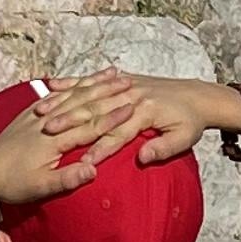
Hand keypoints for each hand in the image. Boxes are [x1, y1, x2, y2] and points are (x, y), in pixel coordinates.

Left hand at [0, 82, 126, 207]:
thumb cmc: (12, 184)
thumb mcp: (40, 188)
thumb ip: (67, 178)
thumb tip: (94, 170)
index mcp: (54, 139)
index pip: (90, 125)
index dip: (112, 118)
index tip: (132, 108)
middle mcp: (48, 120)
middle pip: (84, 103)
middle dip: (108, 93)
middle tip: (130, 83)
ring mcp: (38, 113)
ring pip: (72, 93)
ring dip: (94, 83)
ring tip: (113, 74)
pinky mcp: (30, 111)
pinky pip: (56, 92)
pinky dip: (72, 84)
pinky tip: (81, 79)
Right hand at [35, 68, 240, 170]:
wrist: (198, 96)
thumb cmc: (190, 122)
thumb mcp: (185, 139)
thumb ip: (163, 148)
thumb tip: (142, 157)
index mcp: (146, 111)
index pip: (117, 134)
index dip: (100, 149)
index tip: (81, 162)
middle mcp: (132, 94)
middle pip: (95, 111)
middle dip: (71, 123)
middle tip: (48, 134)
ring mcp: (125, 84)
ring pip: (88, 93)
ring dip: (64, 102)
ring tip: (42, 112)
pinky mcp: (121, 79)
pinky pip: (91, 80)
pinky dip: (71, 83)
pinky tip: (52, 85)